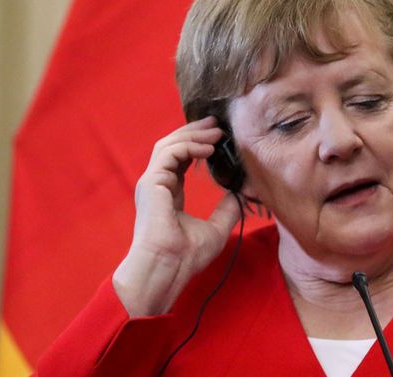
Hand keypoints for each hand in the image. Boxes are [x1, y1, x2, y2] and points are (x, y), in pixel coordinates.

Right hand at [113, 116, 240, 316]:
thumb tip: (241, 194)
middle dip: (195, 132)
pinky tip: (208, 148)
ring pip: (169, 145)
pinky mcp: (151, 183)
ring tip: (215, 132)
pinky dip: (188, 146)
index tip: (218, 138)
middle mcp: (158, 185)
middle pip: (173, 147)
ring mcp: (152, 183)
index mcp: (169, 194)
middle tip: (217, 124)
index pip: (181, 159)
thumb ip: (227, 209)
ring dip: (193, 135)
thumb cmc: (186, 256)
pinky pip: (169, 154)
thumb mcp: (216, 228)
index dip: (198, 145)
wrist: (167, 269)